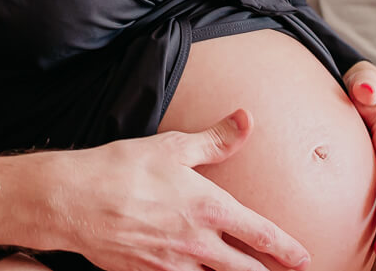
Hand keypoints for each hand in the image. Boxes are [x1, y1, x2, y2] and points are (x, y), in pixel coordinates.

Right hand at [47, 109, 309, 270]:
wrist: (73, 201)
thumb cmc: (122, 168)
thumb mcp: (173, 146)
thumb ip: (216, 139)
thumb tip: (247, 119)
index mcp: (209, 208)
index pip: (260, 234)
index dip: (286, 249)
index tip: (303, 257)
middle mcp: (196, 243)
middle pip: (245, 270)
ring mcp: (172, 265)